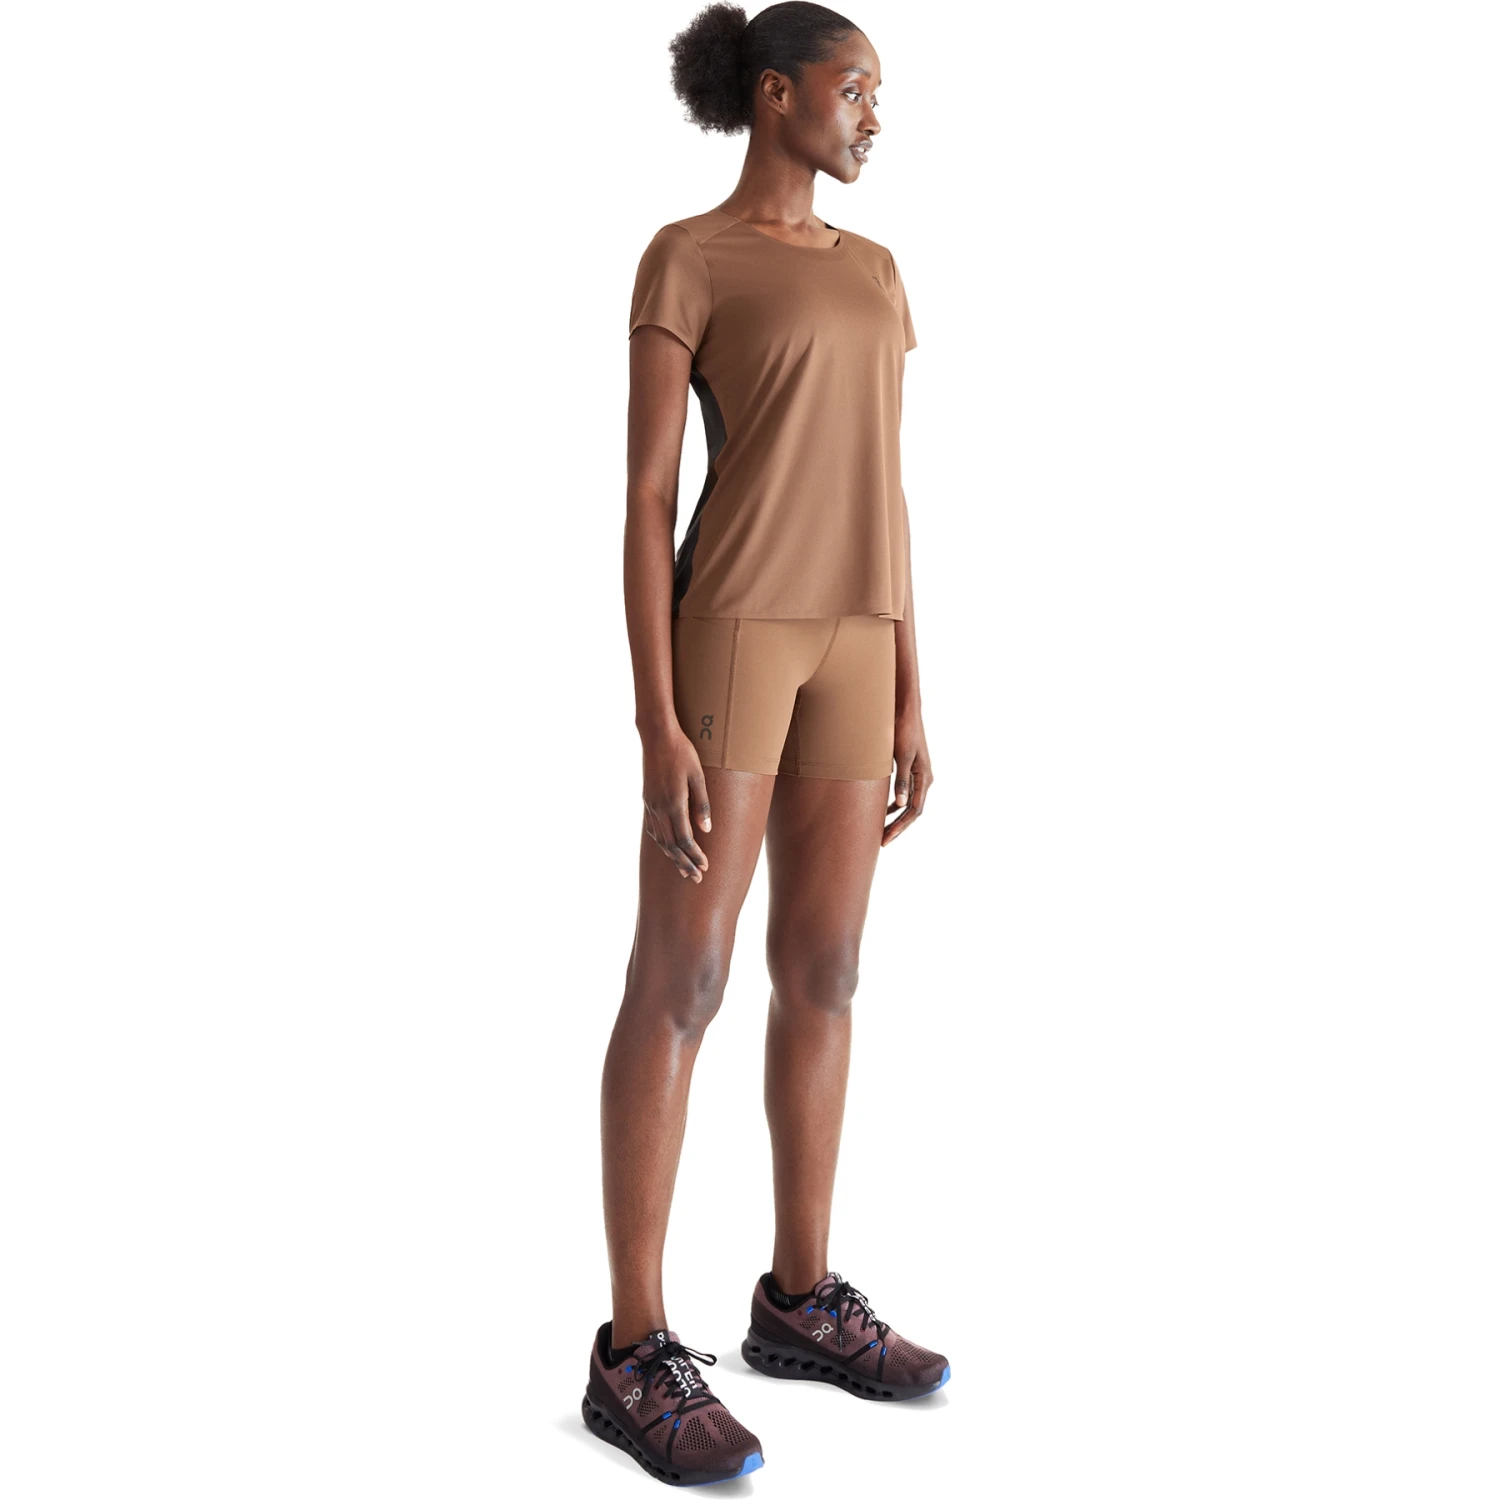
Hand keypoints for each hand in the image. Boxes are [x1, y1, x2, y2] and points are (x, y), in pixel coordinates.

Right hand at [641, 726, 712, 881]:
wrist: (657, 736)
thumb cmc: (682, 752)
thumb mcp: (698, 776)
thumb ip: (702, 804)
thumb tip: (706, 830)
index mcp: (674, 803)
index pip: (685, 840)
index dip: (696, 856)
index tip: (706, 867)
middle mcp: (660, 808)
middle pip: (672, 845)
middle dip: (684, 864)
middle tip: (695, 879)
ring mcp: (651, 805)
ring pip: (660, 839)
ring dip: (672, 857)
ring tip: (683, 869)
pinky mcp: (647, 800)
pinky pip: (652, 828)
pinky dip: (660, 842)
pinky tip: (667, 847)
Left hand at [882, 707, 932, 845]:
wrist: (905, 710)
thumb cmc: (903, 730)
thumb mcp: (902, 756)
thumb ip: (901, 780)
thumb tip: (898, 805)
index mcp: (924, 778)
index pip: (914, 811)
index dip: (900, 826)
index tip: (886, 838)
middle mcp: (923, 779)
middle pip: (911, 811)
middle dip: (897, 827)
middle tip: (882, 841)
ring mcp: (917, 775)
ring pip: (907, 804)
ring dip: (895, 817)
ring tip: (881, 830)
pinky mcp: (909, 769)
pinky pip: (903, 793)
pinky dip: (892, 804)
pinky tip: (881, 810)